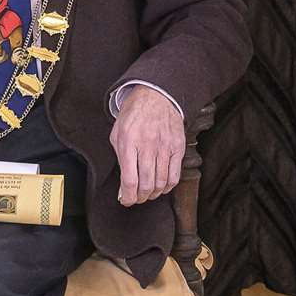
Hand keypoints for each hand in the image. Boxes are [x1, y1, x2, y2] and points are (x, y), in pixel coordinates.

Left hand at [110, 85, 183, 206]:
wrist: (157, 95)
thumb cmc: (134, 114)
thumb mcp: (118, 132)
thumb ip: (119, 158)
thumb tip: (123, 185)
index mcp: (129, 141)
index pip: (129, 180)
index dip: (127, 197)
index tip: (125, 200)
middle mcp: (148, 145)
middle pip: (146, 185)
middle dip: (139, 198)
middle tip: (136, 198)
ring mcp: (165, 147)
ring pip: (161, 183)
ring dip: (152, 194)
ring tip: (147, 194)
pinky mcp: (178, 147)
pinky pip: (175, 176)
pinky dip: (167, 187)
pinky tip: (161, 187)